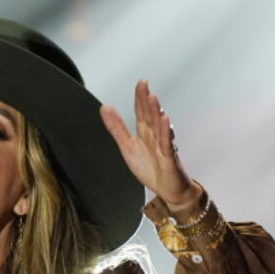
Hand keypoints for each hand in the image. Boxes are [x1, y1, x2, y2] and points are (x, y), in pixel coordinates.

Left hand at [100, 80, 198, 207]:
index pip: (141, 112)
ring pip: (159, 126)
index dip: (140, 97)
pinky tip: (165, 121)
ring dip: (156, 112)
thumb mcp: (127, 147)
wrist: (167, 190)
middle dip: (146, 100)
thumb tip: (105, 108)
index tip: (140, 83)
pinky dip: (165, 133)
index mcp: (144, 133)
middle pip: (150, 115)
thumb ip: (116, 128)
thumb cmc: (150, 168)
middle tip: (144, 84)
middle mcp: (154, 136)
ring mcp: (163, 145)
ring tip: (153, 98)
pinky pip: (167, 143)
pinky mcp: (169, 158)